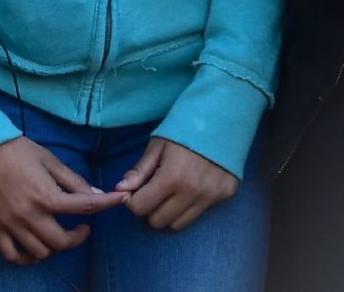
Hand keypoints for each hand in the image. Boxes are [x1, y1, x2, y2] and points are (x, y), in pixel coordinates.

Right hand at [0, 136, 126, 264]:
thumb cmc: (14, 149)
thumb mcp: (47, 158)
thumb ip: (72, 179)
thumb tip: (95, 192)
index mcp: (46, 195)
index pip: (86, 206)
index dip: (107, 204)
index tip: (120, 201)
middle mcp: (30, 215)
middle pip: (62, 242)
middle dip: (77, 238)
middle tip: (81, 228)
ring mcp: (11, 224)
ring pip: (40, 253)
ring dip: (53, 248)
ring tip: (56, 235)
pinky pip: (13, 256)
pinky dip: (26, 258)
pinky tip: (34, 249)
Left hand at [114, 136, 238, 230]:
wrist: (221, 119)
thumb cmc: (183, 130)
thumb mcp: (157, 146)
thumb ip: (139, 171)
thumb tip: (119, 190)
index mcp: (172, 178)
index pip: (141, 208)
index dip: (132, 201)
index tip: (134, 192)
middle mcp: (192, 193)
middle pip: (158, 221)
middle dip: (149, 208)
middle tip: (152, 191)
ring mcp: (210, 197)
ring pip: (178, 224)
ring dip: (168, 213)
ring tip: (169, 193)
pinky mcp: (223, 197)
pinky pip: (197, 215)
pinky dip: (187, 208)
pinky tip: (188, 190)